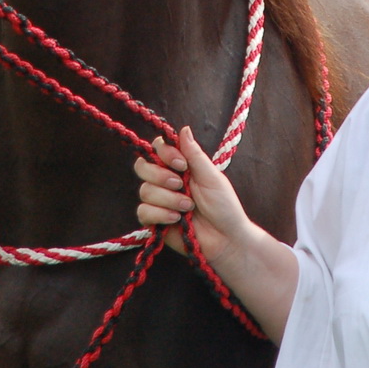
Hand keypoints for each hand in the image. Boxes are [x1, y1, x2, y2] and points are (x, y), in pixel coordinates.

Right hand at [134, 126, 250, 263]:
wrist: (226, 239)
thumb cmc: (224, 206)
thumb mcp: (211, 176)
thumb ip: (194, 154)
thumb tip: (183, 128)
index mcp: (180, 166)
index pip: (158, 148)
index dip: (165, 153)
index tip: (182, 164)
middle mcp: (166, 181)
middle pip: (143, 166)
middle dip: (160, 176)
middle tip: (181, 185)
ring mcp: (159, 201)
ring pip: (144, 190)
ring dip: (168, 199)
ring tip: (187, 207)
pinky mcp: (154, 221)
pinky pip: (143, 211)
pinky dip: (160, 214)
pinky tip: (176, 219)